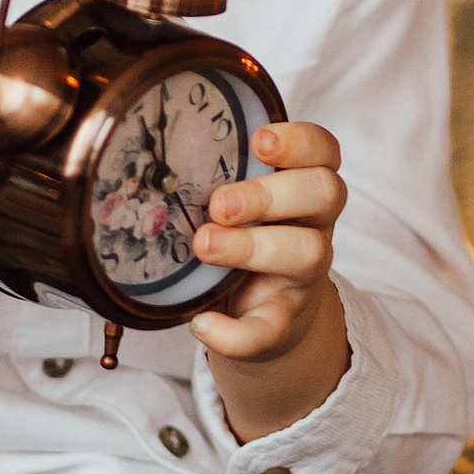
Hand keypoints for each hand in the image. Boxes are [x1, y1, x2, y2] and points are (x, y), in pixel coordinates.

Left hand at [188, 119, 351, 438]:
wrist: (266, 319)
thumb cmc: (245, 241)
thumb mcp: (238, 207)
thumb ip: (216, 180)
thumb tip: (148, 163)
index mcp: (302, 190)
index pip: (324, 152)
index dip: (300, 142)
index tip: (260, 141)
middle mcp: (313, 227)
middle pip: (326, 194)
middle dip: (270, 194)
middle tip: (220, 205)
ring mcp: (301, 277)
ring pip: (308, 254)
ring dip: (251, 247)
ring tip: (204, 246)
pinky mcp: (282, 322)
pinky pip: (270, 330)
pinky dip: (234, 332)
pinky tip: (201, 322)